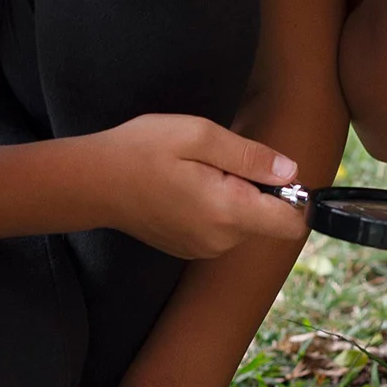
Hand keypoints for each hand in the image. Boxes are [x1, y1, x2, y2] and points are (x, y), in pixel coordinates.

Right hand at [87, 114, 308, 258]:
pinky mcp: (190, 250)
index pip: (290, 223)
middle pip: (267, 221)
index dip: (294, 196)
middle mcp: (220, 240)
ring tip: (196, 175)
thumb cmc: (141, 151)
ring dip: (234, 198)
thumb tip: (291, 172)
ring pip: (244, 224)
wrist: (93, 182)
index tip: (272, 172)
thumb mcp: (199, 136)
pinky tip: (185, 189)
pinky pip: (221, 230)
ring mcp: (204, 249)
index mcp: (228, 212)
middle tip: (216, 163)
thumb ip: (250, 156)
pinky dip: (215, 209)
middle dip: (256, 190)